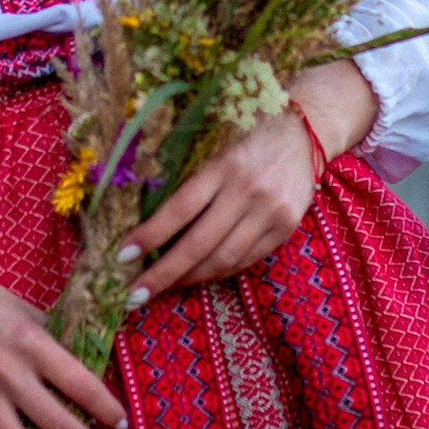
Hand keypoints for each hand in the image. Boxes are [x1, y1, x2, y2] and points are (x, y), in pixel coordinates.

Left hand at [116, 61, 376, 301]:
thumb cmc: (248, 136)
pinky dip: (219, 272)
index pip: (180, 209)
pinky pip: (246, 260)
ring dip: (190, 279)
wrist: (305, 133)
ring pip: (223, 259)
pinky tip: (199, 276)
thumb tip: (150, 221)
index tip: (122, 255)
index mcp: (224, 165)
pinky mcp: (285, 228)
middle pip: (199, 244)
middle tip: (135, 294)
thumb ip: (192, 180)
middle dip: (163, 274)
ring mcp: (270, 213)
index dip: (150, 235)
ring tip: (163, 287)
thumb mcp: (216, 146)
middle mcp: (248, 190)